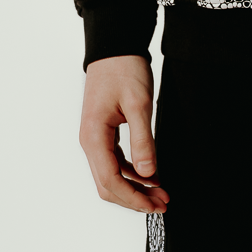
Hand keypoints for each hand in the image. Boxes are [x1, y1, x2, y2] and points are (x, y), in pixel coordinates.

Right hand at [79, 55, 168, 213]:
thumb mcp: (139, 104)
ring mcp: (95, 138)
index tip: (154, 205)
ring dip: (135, 187)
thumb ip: (144, 140)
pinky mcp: (103, 133)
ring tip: (160, 192)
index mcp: (94, 137)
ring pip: (111, 175)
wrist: (115, 47)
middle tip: (162, 203)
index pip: (111, 181)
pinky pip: (114, 162)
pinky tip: (150, 174)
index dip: (133, 197)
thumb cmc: (124, 69)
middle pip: (108, 184)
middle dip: (134, 198)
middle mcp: (89, 142)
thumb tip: (149, 173)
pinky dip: (132, 172)